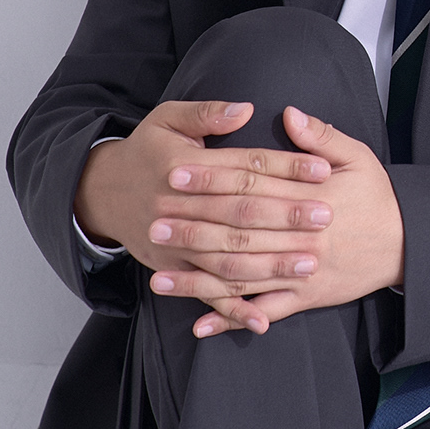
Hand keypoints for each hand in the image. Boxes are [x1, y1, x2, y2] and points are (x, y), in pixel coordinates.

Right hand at [75, 100, 334, 296]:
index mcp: (183, 167)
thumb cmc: (147, 150)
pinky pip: (205, 292)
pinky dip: (232, 310)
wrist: (103, 192)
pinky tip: (262, 320)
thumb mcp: (168, 119)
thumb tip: (245, 108)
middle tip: (326, 215)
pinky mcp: (172, 269)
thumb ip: (207, 114)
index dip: (285, 166)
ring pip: (229, 258)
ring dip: (269, 264)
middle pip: (241, 213)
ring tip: (309, 263)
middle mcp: (179, 209)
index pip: (245, 167)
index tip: (323, 168)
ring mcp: (175, 245)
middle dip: (286, 215)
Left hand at [147, 107, 405, 337]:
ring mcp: (302, 271)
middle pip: (239, 231)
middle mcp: (302, 237)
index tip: (176, 173)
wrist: (408, 243)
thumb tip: (288, 114)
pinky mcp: (307, 297)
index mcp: (311, 196)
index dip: (212, 178)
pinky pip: (264, 310)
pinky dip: (233, 318)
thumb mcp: (358, 157)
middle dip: (194, 228)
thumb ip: (322, 136)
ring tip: (159, 276)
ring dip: (199, 278)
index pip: (252, 184)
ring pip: (244, 276)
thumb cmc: (379, 197)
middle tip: (153, 223)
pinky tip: (200, 324)